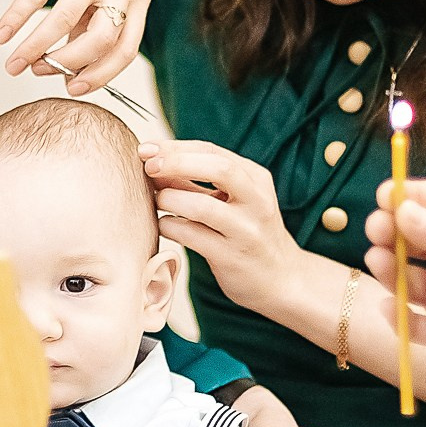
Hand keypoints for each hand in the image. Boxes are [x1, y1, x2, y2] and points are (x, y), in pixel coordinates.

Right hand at [0, 0, 150, 91]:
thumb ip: (88, 30)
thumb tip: (69, 74)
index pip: (126, 50)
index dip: (99, 75)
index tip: (71, 89)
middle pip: (102, 39)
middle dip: (67, 65)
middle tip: (38, 74)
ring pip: (65, 19)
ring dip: (35, 47)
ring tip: (13, 64)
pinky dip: (16, 18)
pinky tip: (2, 34)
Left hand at [142, 140, 304, 311]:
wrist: (279, 278)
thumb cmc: (246, 233)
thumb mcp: (231, 199)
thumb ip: (195, 181)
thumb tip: (151, 161)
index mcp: (256, 179)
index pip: (212, 151)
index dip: (175, 148)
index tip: (146, 149)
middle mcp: (257, 201)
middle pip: (218, 169)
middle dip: (176, 163)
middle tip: (148, 168)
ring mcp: (246, 231)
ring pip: (201, 207)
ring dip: (169, 199)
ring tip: (157, 201)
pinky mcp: (232, 258)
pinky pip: (192, 236)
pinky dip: (170, 226)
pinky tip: (164, 224)